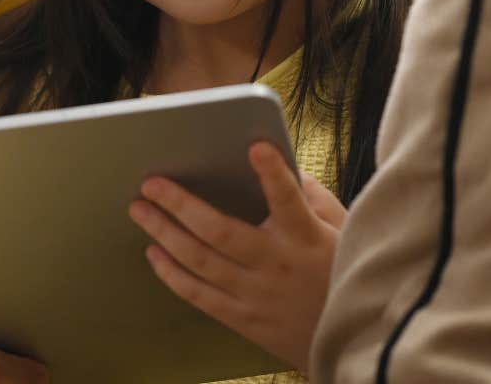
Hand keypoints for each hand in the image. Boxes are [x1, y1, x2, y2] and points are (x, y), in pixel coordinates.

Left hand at [128, 141, 345, 374]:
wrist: (351, 343)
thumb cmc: (342, 274)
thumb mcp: (341, 231)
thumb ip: (312, 195)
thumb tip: (283, 161)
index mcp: (307, 239)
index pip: (290, 200)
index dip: (274, 173)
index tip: (256, 147)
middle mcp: (277, 265)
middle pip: (220, 232)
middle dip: (181, 204)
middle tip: (152, 183)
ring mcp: (256, 294)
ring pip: (200, 261)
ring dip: (165, 233)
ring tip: (140, 210)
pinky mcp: (243, 318)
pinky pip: (198, 295)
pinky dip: (171, 273)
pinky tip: (154, 252)